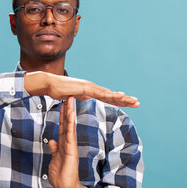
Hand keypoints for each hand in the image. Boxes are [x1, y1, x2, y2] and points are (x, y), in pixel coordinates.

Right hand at [24, 71, 139, 107]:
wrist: (49, 84)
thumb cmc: (57, 90)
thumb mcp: (71, 96)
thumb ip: (78, 96)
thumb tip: (82, 97)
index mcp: (90, 90)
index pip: (107, 97)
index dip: (118, 100)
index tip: (128, 103)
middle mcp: (92, 87)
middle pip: (112, 95)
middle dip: (125, 100)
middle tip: (138, 103)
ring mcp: (90, 87)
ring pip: (110, 94)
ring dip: (123, 98)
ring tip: (134, 101)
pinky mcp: (86, 89)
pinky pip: (101, 94)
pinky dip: (112, 96)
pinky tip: (122, 97)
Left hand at [48, 96, 92, 187]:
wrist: (65, 187)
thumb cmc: (60, 176)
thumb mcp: (54, 159)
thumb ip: (54, 149)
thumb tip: (51, 141)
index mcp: (63, 144)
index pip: (62, 126)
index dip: (62, 115)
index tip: (62, 103)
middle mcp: (68, 143)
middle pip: (66, 122)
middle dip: (67, 109)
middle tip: (68, 95)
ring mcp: (70, 145)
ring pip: (69, 125)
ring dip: (69, 112)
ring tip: (70, 99)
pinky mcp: (71, 149)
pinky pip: (70, 133)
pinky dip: (70, 123)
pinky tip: (71, 114)